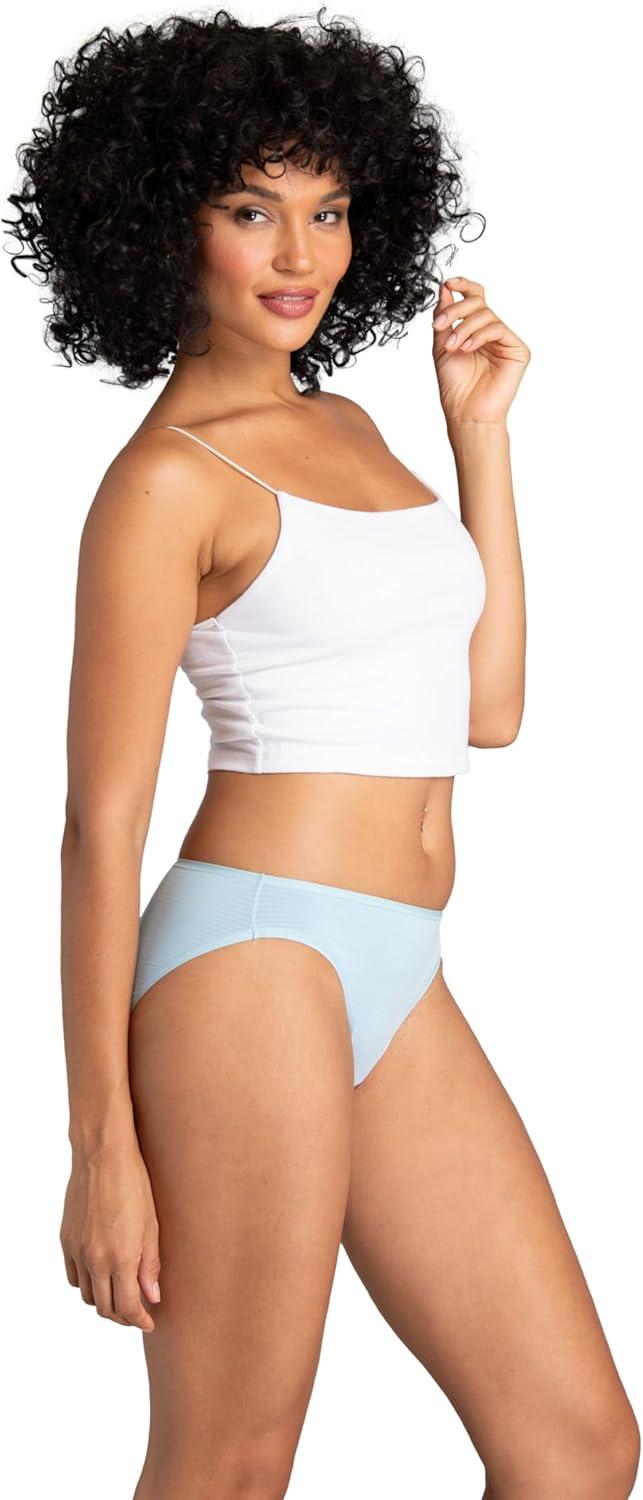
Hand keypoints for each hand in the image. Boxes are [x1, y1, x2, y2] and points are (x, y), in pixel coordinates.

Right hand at [59, 1137, 160, 1331]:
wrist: (102, 1157)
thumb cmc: (134, 1185)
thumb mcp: (152, 1226)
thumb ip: (150, 1266)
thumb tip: (152, 1297)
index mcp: (121, 1258)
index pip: (128, 1307)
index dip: (139, 1320)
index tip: (149, 1322)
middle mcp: (95, 1260)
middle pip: (105, 1307)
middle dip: (123, 1316)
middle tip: (137, 1313)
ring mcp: (77, 1251)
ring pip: (87, 1295)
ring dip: (104, 1302)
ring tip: (120, 1296)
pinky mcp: (66, 1240)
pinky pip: (73, 1276)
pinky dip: (87, 1284)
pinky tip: (100, 1277)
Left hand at [432, 275, 530, 426]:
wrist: (465, 412)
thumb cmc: (455, 385)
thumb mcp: (442, 345)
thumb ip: (445, 317)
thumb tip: (446, 288)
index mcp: (475, 330)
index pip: (474, 298)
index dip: (463, 286)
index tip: (448, 283)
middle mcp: (492, 332)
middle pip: (479, 302)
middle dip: (456, 310)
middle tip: (439, 326)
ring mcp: (506, 340)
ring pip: (486, 314)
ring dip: (464, 328)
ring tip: (452, 347)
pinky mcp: (517, 350)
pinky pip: (497, 328)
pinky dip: (478, 335)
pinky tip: (467, 349)